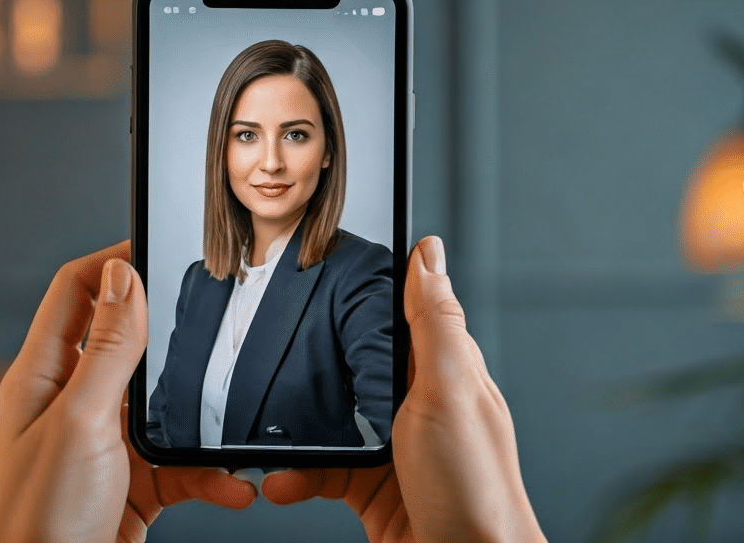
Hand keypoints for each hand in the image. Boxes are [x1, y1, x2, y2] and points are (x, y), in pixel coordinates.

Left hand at [0, 242, 256, 542]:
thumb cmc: (42, 518)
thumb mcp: (83, 420)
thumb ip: (108, 348)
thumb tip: (122, 274)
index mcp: (43, 375)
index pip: (74, 290)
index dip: (112, 261)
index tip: (156, 244)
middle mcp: (71, 403)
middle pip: (125, 341)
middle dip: (171, 333)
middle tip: (213, 314)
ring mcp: (102, 445)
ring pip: (162, 407)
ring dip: (199, 416)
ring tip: (230, 412)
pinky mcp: (131, 486)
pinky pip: (180, 467)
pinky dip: (209, 475)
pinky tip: (230, 484)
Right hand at [261, 236, 545, 542]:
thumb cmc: (475, 491)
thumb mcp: (449, 391)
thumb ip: (434, 323)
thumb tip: (430, 252)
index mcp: (445, 372)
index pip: (405, 314)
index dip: (368, 292)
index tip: (323, 272)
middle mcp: (420, 407)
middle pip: (357, 364)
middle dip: (316, 361)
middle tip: (276, 350)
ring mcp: (394, 450)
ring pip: (331, 420)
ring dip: (296, 428)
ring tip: (268, 430)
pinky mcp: (371, 489)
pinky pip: (321, 470)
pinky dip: (296, 475)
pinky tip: (282, 479)